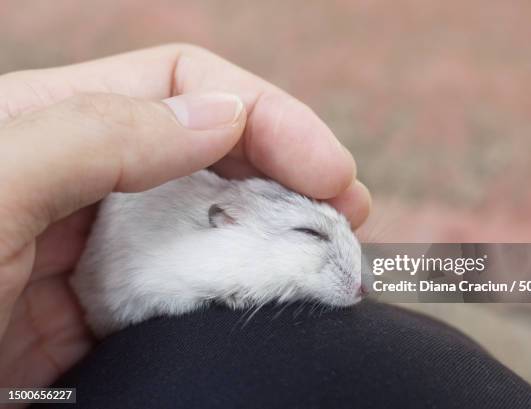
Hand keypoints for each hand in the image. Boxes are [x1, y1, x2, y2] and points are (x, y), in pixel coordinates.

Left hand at [0, 44, 370, 386]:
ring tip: (327, 256)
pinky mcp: (100, 319)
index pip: (179, 84)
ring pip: (205, 221)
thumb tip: (220, 112)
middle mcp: (75, 179)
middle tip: (347, 214)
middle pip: (207, 151)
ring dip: (270, 234)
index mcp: (44, 125)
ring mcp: (92, 252)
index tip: (327, 171)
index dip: (264, 114)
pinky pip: (185, 290)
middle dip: (286, 172)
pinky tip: (269, 299)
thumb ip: (98, 138)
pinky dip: (234, 291)